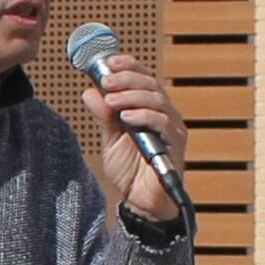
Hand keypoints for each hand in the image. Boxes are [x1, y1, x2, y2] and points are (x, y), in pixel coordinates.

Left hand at [83, 48, 181, 224]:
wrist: (141, 202)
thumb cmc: (129, 170)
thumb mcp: (110, 140)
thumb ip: (103, 116)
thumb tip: (90, 91)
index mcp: (149, 108)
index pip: (143, 77)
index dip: (128, 65)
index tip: (108, 62)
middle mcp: (165, 113)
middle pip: (150, 83)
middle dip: (126, 78)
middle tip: (106, 81)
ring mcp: (172, 128)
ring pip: (157, 99)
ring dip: (131, 95)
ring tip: (111, 100)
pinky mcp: (175, 143)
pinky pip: (163, 122)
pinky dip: (143, 115)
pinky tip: (126, 117)